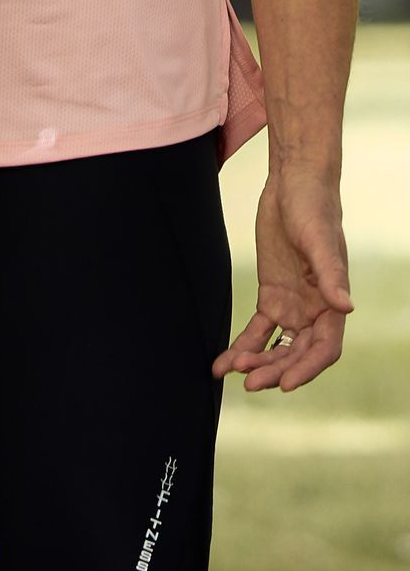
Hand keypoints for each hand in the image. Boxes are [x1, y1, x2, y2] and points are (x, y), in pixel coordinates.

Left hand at [213, 167, 353, 392]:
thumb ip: (331, 274)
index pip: (324, 349)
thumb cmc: (313, 209)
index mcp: (332, 304)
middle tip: (249, 383)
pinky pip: (257, 330)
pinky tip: (223, 363)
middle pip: (296, 353)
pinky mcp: (272, 297)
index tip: (285, 384)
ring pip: (276, 347)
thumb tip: (347, 306)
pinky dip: (243, 346)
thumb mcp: (319, 240)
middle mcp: (314, 312)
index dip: (306, 369)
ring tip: (231, 372)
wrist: (293, 185)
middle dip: (274, 370)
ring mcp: (292, 307)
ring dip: (256, 362)